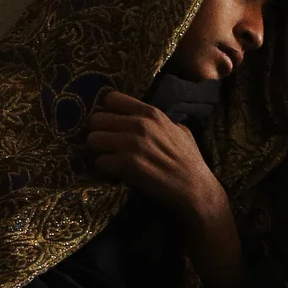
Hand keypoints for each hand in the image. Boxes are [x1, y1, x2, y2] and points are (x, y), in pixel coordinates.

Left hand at [84, 92, 244, 285]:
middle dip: (99, 132)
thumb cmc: (190, 161)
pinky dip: (104, 169)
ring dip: (98, 151)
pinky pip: (99, 162)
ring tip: (109, 158)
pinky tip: (116, 173)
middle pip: (96, 119)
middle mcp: (138, 124)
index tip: (111, 123)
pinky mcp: (126, 165)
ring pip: (93, 139)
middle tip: (106, 145)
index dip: (107, 112)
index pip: (111, 98)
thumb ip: (160, 121)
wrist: (194, 189)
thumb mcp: (179, 130)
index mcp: (150, 113)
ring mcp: (131, 144)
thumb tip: (145, 118)